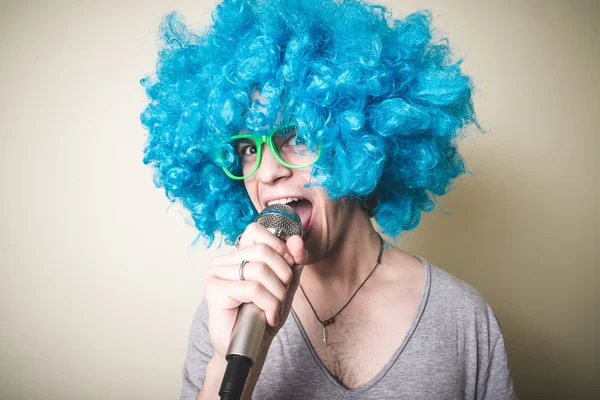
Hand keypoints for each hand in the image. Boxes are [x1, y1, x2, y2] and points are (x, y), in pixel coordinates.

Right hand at [204, 222, 306, 359]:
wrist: (250, 348)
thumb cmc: (264, 315)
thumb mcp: (286, 284)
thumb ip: (293, 261)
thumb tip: (297, 239)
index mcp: (237, 254)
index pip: (257, 231)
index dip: (279, 248)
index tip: (286, 270)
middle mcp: (223, 260)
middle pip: (264, 252)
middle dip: (283, 276)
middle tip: (281, 297)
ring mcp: (216, 274)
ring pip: (260, 270)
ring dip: (277, 294)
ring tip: (274, 309)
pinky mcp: (214, 290)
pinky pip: (253, 288)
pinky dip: (269, 305)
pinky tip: (267, 317)